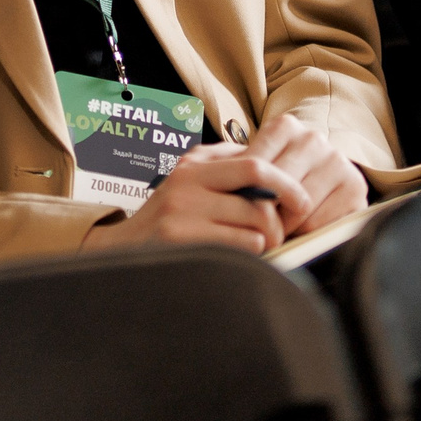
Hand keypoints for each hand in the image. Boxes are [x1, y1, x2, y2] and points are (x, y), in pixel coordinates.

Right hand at [80, 113, 368, 252]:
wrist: (119, 249)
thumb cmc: (167, 218)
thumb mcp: (191, 182)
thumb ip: (227, 169)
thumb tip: (277, 166)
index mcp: (196, 164)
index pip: (254, 164)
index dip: (286, 182)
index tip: (301, 199)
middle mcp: (188, 182)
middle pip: (258, 195)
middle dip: (279, 217)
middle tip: (280, 232)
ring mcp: (182, 211)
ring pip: (253, 225)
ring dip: (264, 240)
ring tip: (255, 247)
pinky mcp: (179, 240)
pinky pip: (238, 248)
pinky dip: (248, 254)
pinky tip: (236, 257)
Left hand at [243, 113, 367, 232]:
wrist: (319, 188)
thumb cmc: (276, 182)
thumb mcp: (254, 170)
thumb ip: (239, 171)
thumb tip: (210, 178)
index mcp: (285, 127)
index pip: (257, 166)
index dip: (246, 194)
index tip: (238, 210)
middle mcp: (314, 139)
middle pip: (280, 187)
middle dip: (267, 213)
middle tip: (258, 228)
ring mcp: (337, 161)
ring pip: (300, 207)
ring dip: (285, 226)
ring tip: (279, 229)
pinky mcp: (356, 187)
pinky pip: (319, 221)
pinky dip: (306, 233)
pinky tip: (301, 230)